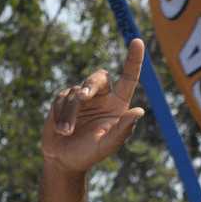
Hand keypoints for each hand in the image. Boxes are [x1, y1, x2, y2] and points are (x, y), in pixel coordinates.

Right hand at [41, 38, 146, 173]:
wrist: (63, 160)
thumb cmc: (90, 153)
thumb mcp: (108, 144)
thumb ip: (123, 129)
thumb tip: (139, 111)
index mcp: (117, 105)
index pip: (128, 78)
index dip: (133, 60)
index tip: (137, 41)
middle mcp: (101, 97)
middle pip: (99, 77)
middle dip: (90, 85)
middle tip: (82, 97)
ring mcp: (81, 97)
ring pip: (76, 92)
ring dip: (70, 113)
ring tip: (67, 132)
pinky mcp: (62, 100)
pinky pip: (62, 99)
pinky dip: (61, 115)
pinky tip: (61, 130)